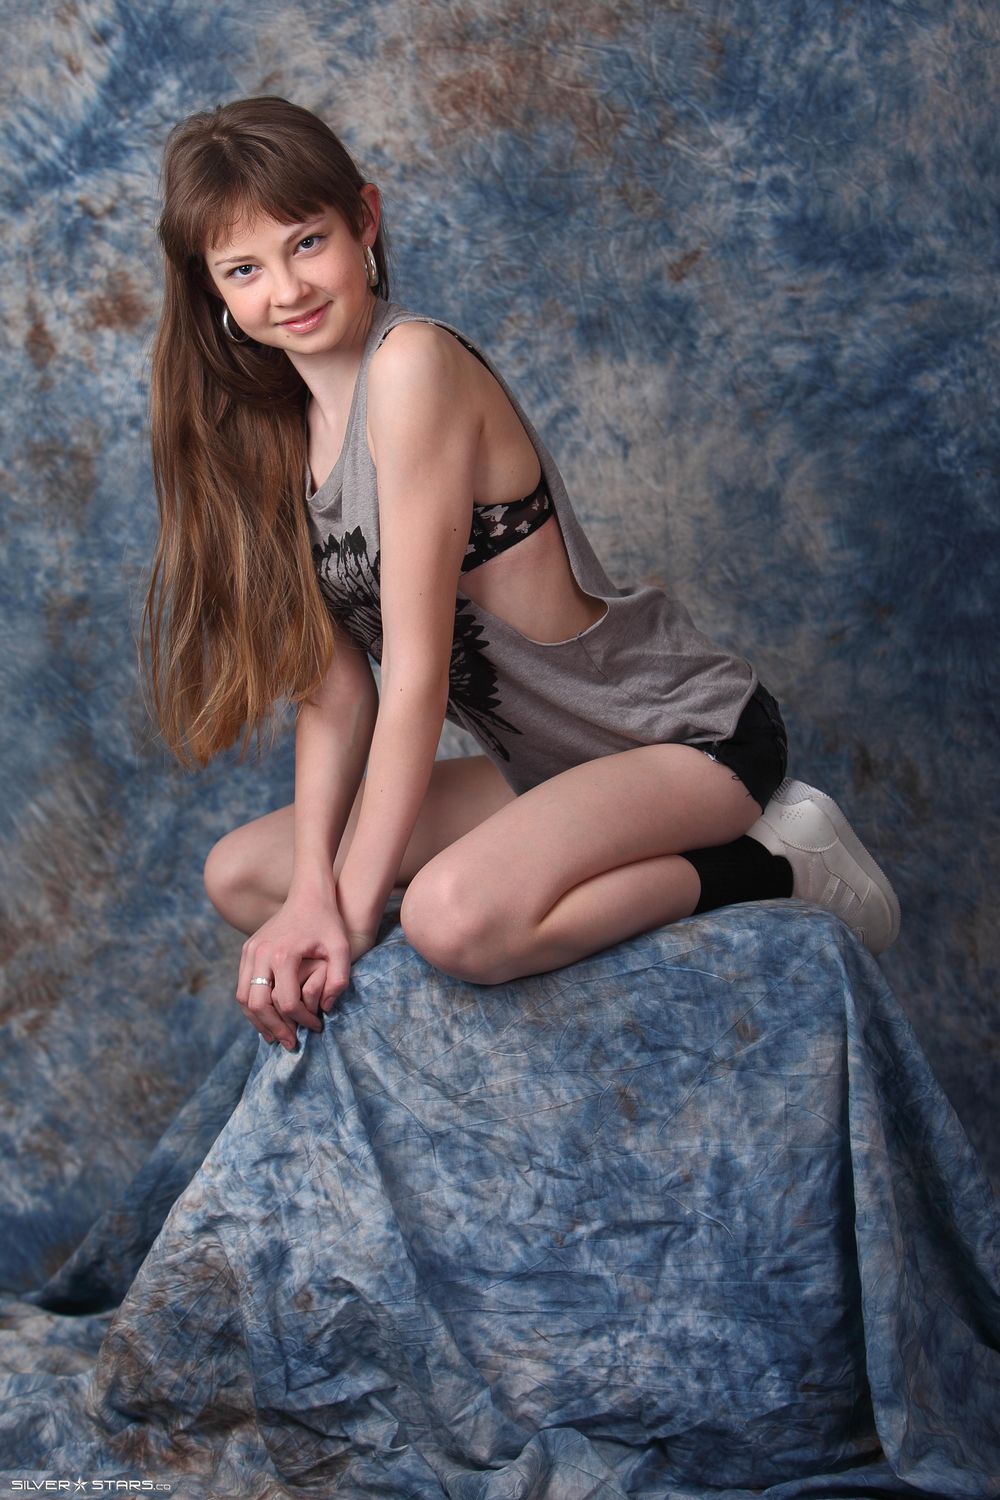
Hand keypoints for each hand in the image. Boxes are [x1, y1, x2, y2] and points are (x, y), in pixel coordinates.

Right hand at [235, 885, 351, 1049]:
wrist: (309, 894)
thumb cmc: (328, 922)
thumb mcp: (341, 948)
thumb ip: (339, 980)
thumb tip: (325, 1009)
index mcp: (283, 955)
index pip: (286, 1002)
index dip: (302, 1020)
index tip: (316, 1027)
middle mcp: (261, 954)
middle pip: (258, 1005)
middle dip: (274, 1028)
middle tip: (290, 1043)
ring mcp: (250, 951)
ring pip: (244, 998)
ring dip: (258, 1021)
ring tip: (276, 1036)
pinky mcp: (247, 950)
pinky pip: (243, 986)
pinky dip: (253, 1006)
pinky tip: (268, 1017)